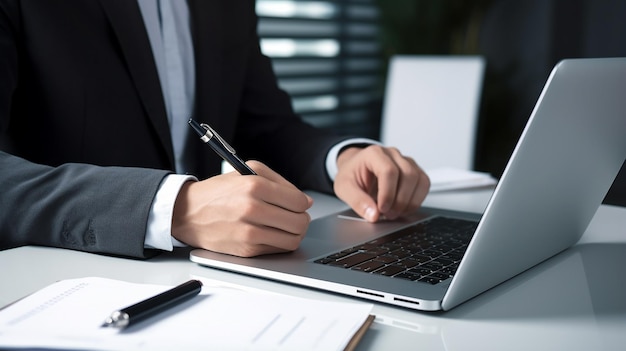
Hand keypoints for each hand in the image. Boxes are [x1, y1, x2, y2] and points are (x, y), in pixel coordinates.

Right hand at [171, 161, 312, 256]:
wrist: (187, 213)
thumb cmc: (219, 192)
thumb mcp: (247, 172)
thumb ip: (279, 182)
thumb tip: (305, 201)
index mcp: (254, 186)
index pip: (298, 201)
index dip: (303, 203)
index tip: (300, 204)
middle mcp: (252, 209)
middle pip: (299, 222)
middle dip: (302, 219)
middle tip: (296, 216)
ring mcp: (248, 232)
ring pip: (293, 239)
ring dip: (295, 234)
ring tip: (286, 227)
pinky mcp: (246, 250)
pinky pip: (277, 249)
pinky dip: (279, 243)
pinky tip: (271, 233)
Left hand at [333, 145, 429, 221]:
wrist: (356, 168)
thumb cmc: (351, 174)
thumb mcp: (344, 187)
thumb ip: (357, 201)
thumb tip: (373, 215)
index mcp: (374, 154)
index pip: (388, 171)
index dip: (388, 193)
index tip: (382, 209)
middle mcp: (393, 154)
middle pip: (408, 175)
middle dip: (400, 200)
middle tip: (388, 214)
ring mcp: (406, 161)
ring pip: (419, 179)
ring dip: (410, 202)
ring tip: (394, 213)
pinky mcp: (414, 170)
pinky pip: (424, 184)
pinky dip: (416, 200)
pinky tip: (403, 208)